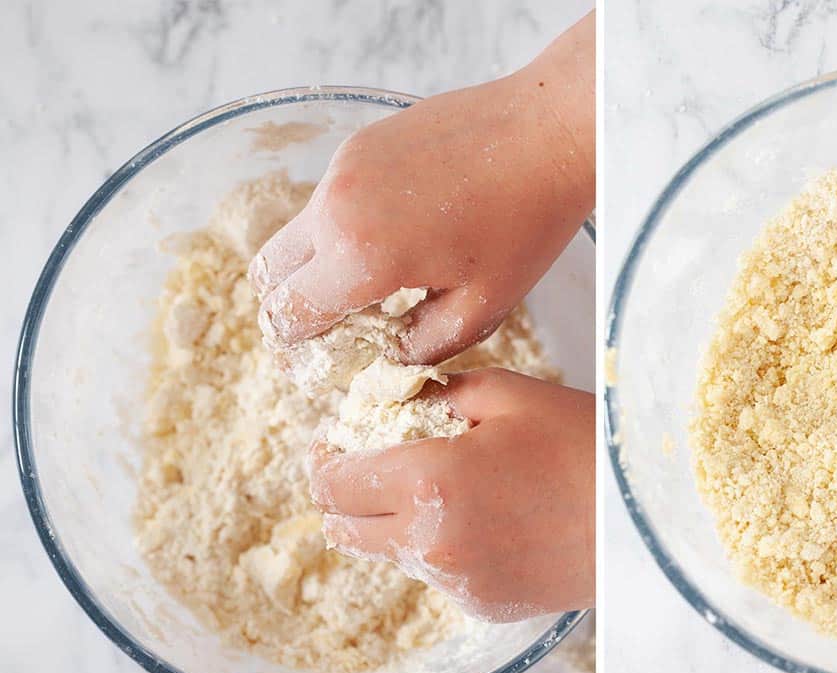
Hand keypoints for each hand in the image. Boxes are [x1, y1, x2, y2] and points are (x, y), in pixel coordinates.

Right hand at [252, 12, 594, 364]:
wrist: (547, 132)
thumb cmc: (525, 223)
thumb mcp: (480, 308)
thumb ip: (422, 346)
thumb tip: (389, 356)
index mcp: (360, 255)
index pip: (288, 313)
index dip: (297, 345)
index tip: (316, 356)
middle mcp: (336, 206)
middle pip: (269, 270)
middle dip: (291, 304)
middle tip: (334, 323)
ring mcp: (344, 167)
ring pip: (298, 231)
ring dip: (319, 263)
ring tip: (378, 280)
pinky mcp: (360, 143)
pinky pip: (329, 198)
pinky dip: (343, 225)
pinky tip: (399, 234)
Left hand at [311, 369, 594, 620]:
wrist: (644, 518)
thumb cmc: (584, 446)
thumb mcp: (509, 394)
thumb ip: (437, 391)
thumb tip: (394, 396)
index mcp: (428, 481)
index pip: (332, 484)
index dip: (324, 460)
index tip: (335, 443)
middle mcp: (429, 542)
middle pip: (343, 529)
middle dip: (345, 494)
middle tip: (370, 465)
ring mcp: (454, 582)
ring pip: (388, 553)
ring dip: (392, 519)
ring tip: (441, 486)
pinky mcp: (481, 605)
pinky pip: (435, 573)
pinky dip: (440, 545)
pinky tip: (485, 518)